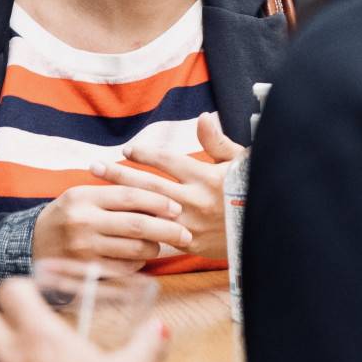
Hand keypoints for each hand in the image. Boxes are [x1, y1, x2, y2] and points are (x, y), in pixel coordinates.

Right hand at [32, 184, 190, 268]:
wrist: (30, 245)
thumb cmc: (66, 217)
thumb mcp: (82, 196)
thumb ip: (114, 193)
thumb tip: (159, 196)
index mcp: (83, 197)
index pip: (129, 196)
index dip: (158, 201)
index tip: (177, 208)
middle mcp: (83, 222)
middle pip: (136, 224)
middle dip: (167, 229)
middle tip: (185, 232)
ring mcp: (83, 249)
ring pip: (133, 249)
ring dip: (154, 248)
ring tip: (162, 245)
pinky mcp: (85, 271)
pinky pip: (123, 269)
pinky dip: (138, 264)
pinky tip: (141, 259)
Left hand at [93, 113, 244, 259]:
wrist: (267, 232)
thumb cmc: (254, 191)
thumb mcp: (241, 162)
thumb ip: (217, 141)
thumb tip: (203, 116)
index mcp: (205, 176)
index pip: (166, 161)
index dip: (144, 154)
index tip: (127, 150)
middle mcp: (194, 200)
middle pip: (148, 185)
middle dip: (119, 174)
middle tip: (94, 166)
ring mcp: (190, 224)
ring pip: (148, 211)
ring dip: (122, 201)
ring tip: (98, 194)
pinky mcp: (190, 245)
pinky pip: (158, 237)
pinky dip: (137, 232)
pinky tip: (117, 228)